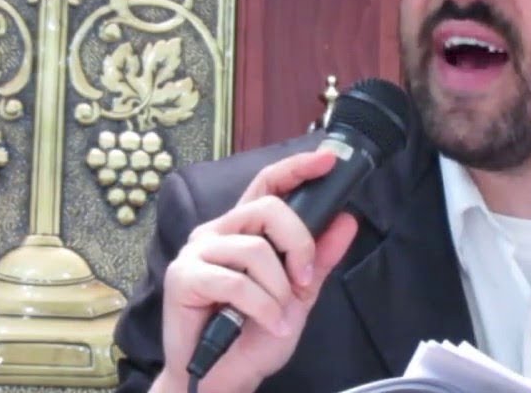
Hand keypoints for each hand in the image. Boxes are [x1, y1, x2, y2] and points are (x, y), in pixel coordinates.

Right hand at [158, 151, 360, 392]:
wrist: (224, 378)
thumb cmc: (254, 336)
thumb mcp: (298, 296)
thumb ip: (319, 259)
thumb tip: (346, 221)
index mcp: (243, 231)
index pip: (268, 185)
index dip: (296, 167)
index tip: (327, 160)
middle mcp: (218, 233)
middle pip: (268, 210)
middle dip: (298, 244)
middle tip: (304, 280)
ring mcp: (197, 252)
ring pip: (255, 250)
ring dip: (278, 290)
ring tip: (279, 317)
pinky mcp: (183, 277)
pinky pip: (237, 282)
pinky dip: (262, 307)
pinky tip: (268, 325)